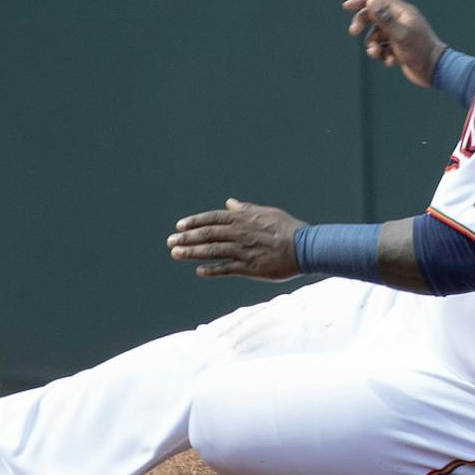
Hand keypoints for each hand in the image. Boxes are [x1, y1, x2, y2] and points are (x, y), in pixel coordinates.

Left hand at [167, 198, 304, 279]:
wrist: (304, 247)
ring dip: (192, 253)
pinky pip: (226, 269)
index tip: (180, 226)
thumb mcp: (266, 212)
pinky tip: (199, 271)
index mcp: (244, 219)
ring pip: (212, 251)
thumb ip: (246, 209)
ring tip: (176, 254)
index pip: (213, 218)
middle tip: (170, 242)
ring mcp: (243, 251)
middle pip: (208, 235)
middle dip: (187, 238)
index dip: (195, 222)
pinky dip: (212, 270)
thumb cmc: (287, 228)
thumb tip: (230, 203)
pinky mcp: (249, 268)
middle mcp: (240, 234)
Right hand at [343, 0, 443, 88]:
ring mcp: (399, 34)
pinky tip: (391, 62)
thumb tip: (371, 2)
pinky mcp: (398, 48)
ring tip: (377, 55)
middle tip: (353, 32)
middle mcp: (400, 20)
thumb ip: (385, 19)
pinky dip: (382, 55)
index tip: (347, 7)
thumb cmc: (420, 50)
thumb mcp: (401, 34)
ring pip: (375, 35)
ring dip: (372, 46)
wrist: (434, 71)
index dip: (363, 0)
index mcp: (403, 12)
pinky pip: (382, 48)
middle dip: (362, 23)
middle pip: (373, 15)